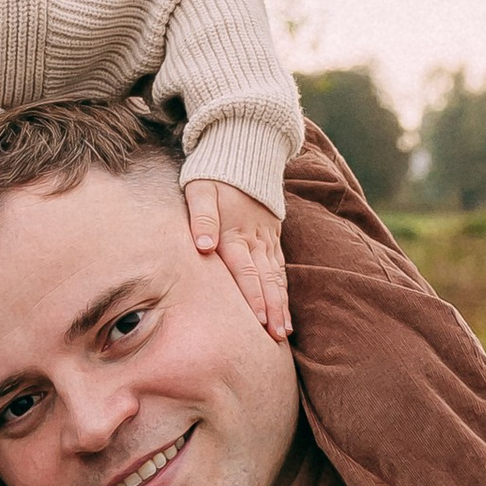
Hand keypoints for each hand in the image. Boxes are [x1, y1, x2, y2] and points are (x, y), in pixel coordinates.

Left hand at [186, 180, 291, 339]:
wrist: (244, 148)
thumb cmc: (214, 173)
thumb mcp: (200, 189)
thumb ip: (202, 218)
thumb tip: (203, 247)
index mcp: (234, 232)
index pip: (245, 271)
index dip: (252, 297)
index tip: (258, 321)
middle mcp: (254, 238)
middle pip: (266, 279)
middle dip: (272, 309)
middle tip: (277, 336)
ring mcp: (266, 237)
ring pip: (276, 276)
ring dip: (281, 303)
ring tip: (285, 330)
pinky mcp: (272, 235)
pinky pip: (280, 266)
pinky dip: (284, 288)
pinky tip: (285, 306)